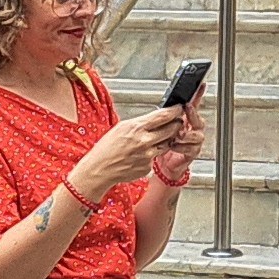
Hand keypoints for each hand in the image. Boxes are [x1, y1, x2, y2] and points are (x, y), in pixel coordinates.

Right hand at [72, 106, 188, 197]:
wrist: (99, 169)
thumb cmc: (106, 148)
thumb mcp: (121, 127)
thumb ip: (140, 123)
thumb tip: (155, 118)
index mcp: (136, 127)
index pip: (163, 116)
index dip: (175, 111)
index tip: (179, 108)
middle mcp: (144, 141)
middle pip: (171, 129)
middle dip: (176, 124)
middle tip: (176, 122)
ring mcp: (148, 155)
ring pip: (167, 143)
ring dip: (167, 139)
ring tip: (157, 138)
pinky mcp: (148, 166)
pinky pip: (156, 157)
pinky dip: (153, 153)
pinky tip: (142, 153)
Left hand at [149, 97, 206, 190]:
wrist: (163, 166)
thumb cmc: (162, 144)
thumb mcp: (161, 126)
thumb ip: (165, 116)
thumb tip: (165, 104)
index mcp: (186, 120)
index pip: (193, 106)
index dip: (198, 95)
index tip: (200, 86)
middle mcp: (192, 130)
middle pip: (198, 120)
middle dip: (193, 114)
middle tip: (186, 109)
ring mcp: (193, 142)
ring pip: (197, 135)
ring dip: (187, 133)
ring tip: (178, 134)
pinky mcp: (191, 153)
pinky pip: (191, 148)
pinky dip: (182, 146)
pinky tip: (174, 145)